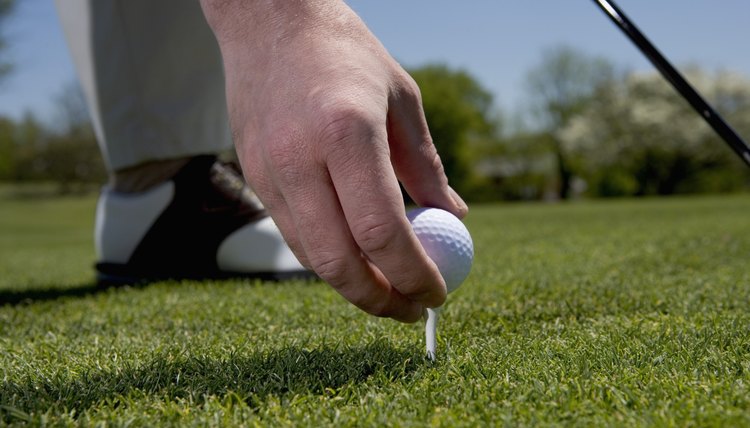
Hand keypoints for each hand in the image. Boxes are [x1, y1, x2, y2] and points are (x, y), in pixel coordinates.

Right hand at [201, 0, 467, 321]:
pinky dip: (327, 258)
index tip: (436, 294)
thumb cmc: (345, 52)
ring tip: (388, 290)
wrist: (267, 20)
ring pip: (310, 256)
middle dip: (380, 300)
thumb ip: (425, 166)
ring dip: (352, 286)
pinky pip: (294, 234)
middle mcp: (300, 158)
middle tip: (411, 308)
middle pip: (338, 260)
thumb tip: (454, 218)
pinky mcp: (253, 176)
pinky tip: (356, 256)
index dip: (413, 274)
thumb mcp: (402, 99)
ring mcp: (268, 171)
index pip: (381, 231)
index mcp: (347, 133)